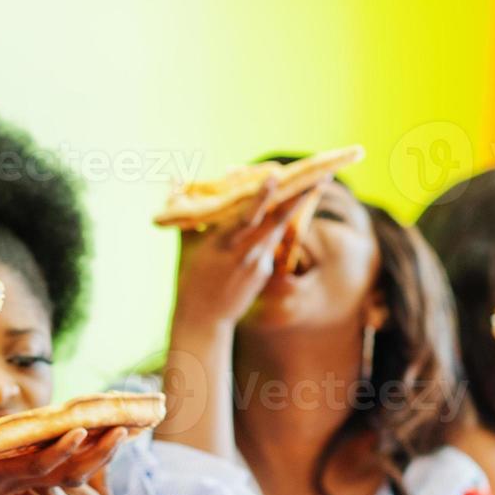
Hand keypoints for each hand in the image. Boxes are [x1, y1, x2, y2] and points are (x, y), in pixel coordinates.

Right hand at [172, 178, 317, 329]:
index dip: (261, 197)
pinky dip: (275, 225)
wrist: (204, 318)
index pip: (246, 216)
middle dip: (299, 198)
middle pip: (277, 221)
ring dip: (295, 207)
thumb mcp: (185, 244)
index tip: (274, 177)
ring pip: (279, 228)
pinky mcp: (265, 271)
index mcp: (222, 243)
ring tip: (314, 184)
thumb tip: (173, 178)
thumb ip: (187, 212)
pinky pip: (271, 242)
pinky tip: (284, 211)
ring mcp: (258, 264)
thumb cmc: (189, 277)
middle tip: (322, 176)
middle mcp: (245, 253)